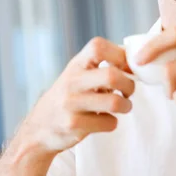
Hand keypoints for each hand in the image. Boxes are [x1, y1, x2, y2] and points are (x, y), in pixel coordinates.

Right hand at [17, 37, 135, 154]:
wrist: (39, 128)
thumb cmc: (70, 96)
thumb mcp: (80, 74)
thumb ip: (103, 64)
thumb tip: (136, 59)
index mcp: (77, 64)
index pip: (98, 47)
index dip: (120, 55)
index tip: (127, 68)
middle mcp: (72, 81)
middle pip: (112, 76)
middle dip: (129, 85)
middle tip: (129, 91)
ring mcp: (70, 103)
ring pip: (114, 102)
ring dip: (126, 106)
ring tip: (123, 107)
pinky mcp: (73, 125)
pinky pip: (108, 123)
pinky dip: (112, 123)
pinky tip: (104, 120)